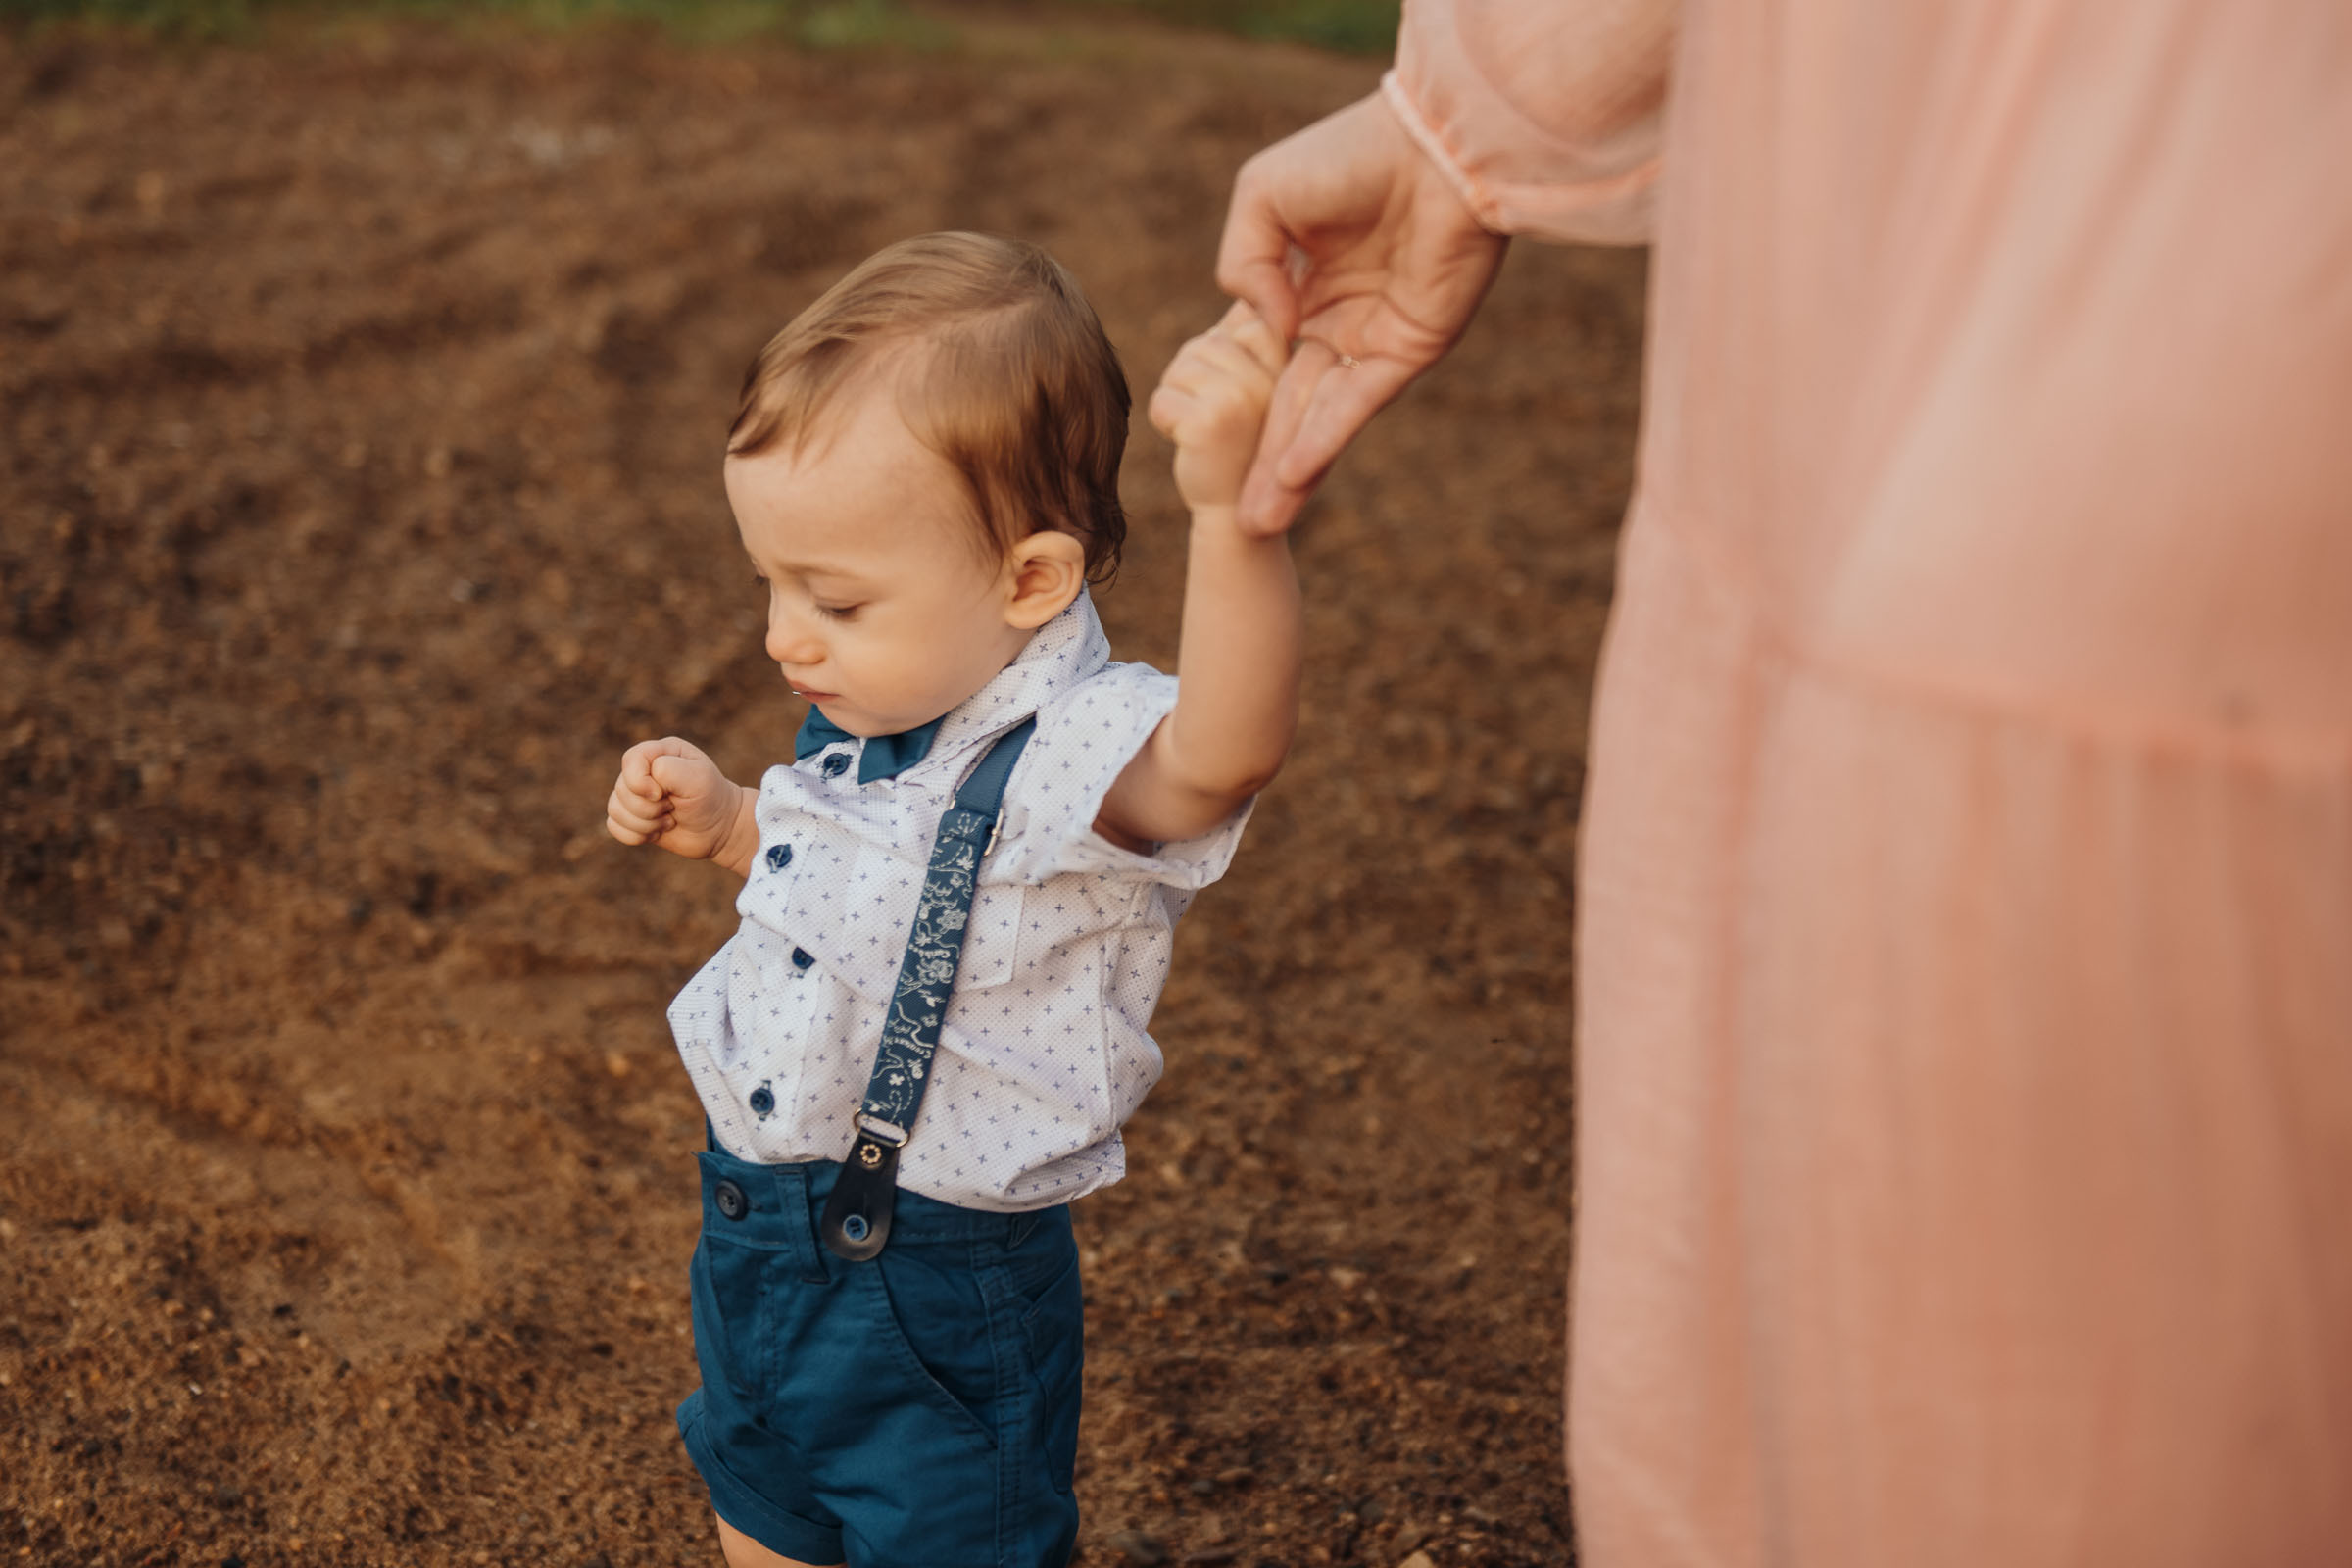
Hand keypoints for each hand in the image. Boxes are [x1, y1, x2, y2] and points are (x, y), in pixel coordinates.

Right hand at [606, 737, 743, 861]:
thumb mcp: (698, 779)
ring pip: (615, 809)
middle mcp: (643, 770)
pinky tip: (656, 833)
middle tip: (674, 807)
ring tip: (669, 821)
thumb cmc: (711, 798)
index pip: (631, 760)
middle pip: (622, 789)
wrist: (720, 829)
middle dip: (649, 808)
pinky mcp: (632, 816)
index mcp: (660, 752)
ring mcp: (635, 793)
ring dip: (644, 824)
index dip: (640, 782)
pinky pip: (614, 826)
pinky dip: (635, 835)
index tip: (661, 794)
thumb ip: (669, 770)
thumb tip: (645, 784)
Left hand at [1149, 300, 1288, 512]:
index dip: (1225, 356)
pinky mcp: (1213, 420)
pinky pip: (1163, 400)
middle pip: (1204, 344)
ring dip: (1181, 400)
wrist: (1244, 521)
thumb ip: (1255, 339)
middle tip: (1223, 424)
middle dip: (1198, 381)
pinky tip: (1194, 446)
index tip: (1240, 400)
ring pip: (1181, 368)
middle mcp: (1277, 375)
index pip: (1244, 323)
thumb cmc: (1248, 448)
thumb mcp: (1262, 384)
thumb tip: (1244, 286)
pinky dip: (1165, 423)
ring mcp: (1246, 396)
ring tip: (1210, 433)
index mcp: (1296, 360)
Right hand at [1217, 91, 1507, 534]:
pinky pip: (1355, 402)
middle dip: (1261, 462)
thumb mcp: (1262, 196)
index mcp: (1298, 283)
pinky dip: (1323, 439)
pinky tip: (1291, 474)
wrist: (1435, 147)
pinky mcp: (1408, 349)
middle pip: (1287, 404)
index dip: (1234, 403)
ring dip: (1289, 470)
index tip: (1205, 448)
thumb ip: (1243, 264)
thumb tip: (1264, 327)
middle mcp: (1333, 318)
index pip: (1260, 359)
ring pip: (1318, 416)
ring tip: (1258, 522)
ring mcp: (1370, 338)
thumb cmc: (1349, 155)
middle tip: (1238, 519)